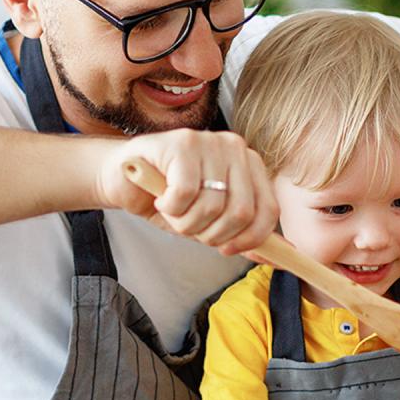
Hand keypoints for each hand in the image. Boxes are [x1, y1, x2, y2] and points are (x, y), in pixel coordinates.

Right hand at [97, 129, 278, 255]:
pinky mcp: (181, 144)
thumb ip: (241, 233)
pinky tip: (161, 199)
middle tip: (191, 227)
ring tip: (173, 212)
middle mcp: (234, 148)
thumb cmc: (168, 198)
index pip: (267, 209)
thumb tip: (276, 258)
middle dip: (213, 234)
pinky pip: (185, 195)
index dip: (250, 239)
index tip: (227, 249)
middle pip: (241, 212)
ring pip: (211, 206)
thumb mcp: (210, 220)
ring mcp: (209, 142)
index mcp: (249, 164)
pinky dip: (170, 208)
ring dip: (186, 223)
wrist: (122, 177)